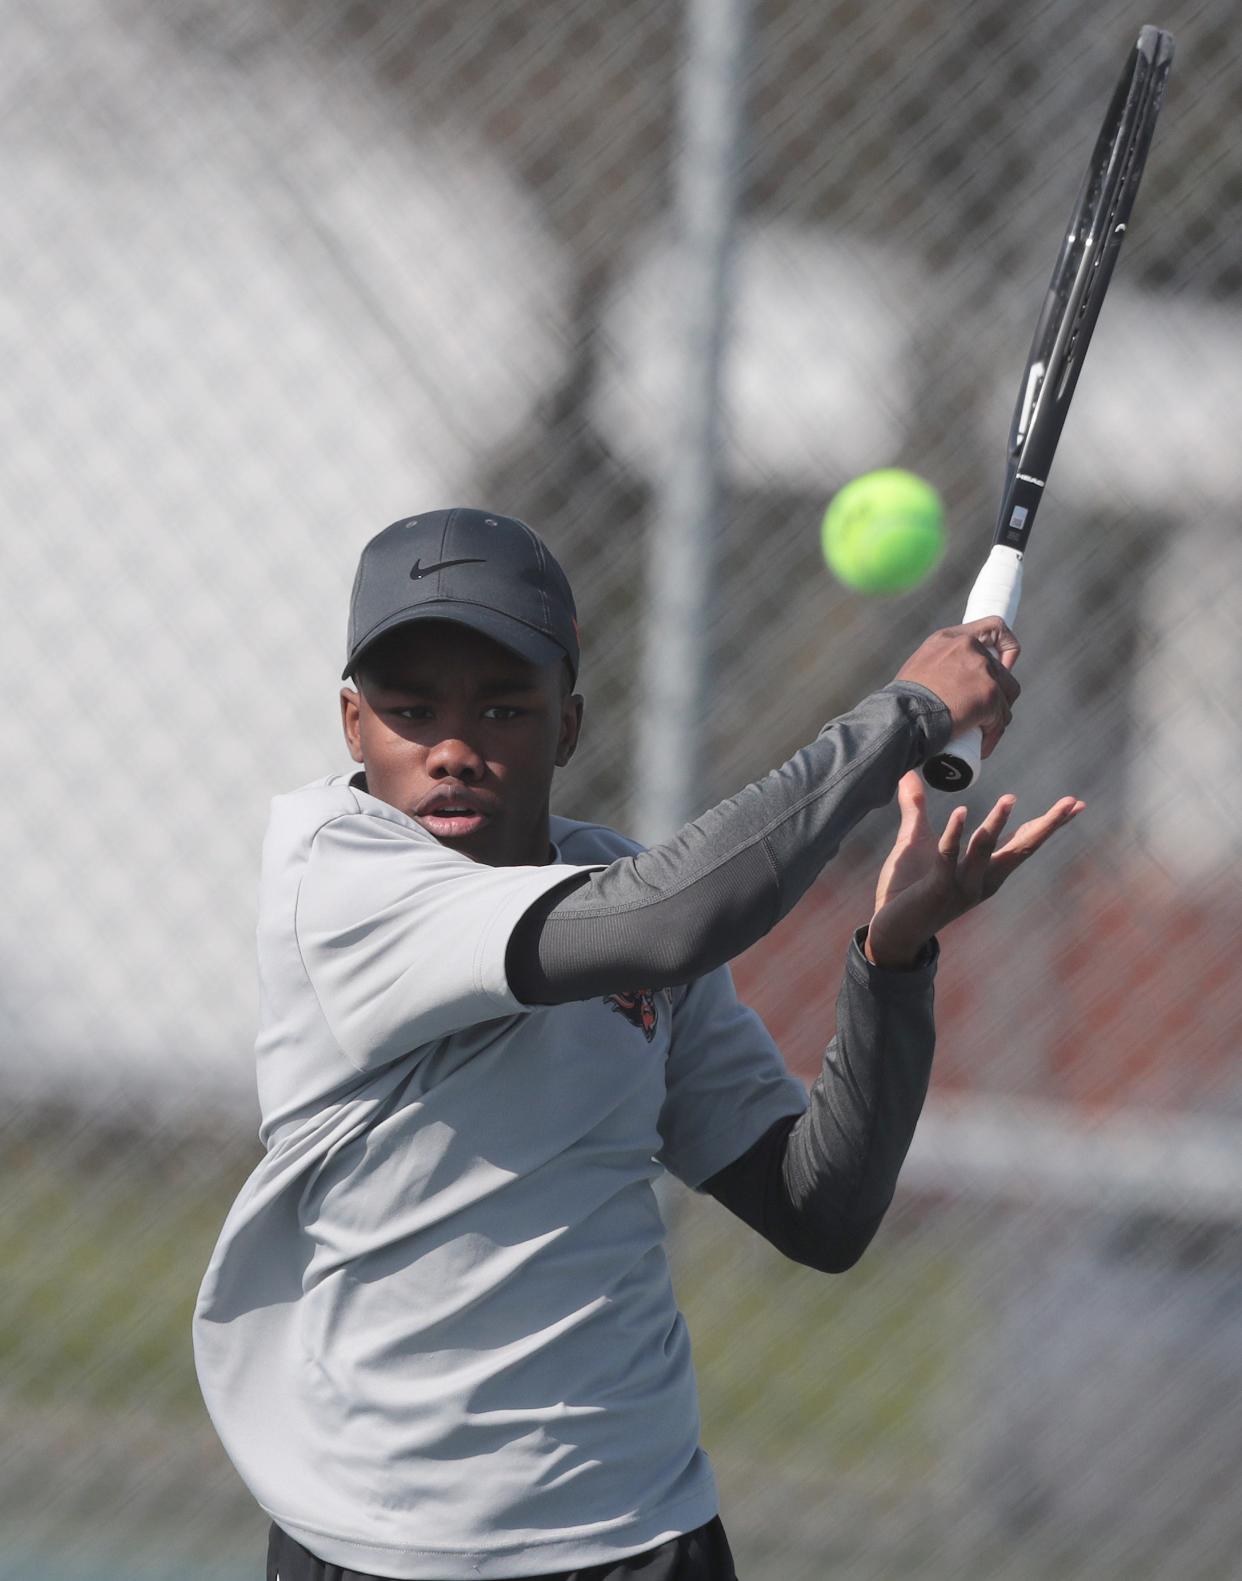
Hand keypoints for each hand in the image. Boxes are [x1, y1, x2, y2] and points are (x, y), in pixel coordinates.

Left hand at [864, 772, 1084, 968]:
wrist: (891, 932)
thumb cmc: (907, 890)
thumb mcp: (915, 843)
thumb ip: (916, 810)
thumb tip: (907, 775)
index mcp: (986, 871)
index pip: (1023, 843)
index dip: (1048, 823)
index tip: (1075, 804)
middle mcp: (982, 881)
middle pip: (1021, 848)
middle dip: (1047, 826)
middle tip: (1071, 803)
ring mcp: (962, 887)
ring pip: (985, 850)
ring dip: (997, 824)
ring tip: (1009, 798)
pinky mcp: (937, 889)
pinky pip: (950, 858)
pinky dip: (956, 835)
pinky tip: (962, 812)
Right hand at [895, 617, 1020, 758]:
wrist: (901, 717)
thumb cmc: (901, 702)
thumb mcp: (919, 670)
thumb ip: (938, 668)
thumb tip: (949, 686)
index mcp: (950, 638)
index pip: (993, 627)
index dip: (1005, 647)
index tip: (1004, 666)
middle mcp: (969, 647)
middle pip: (1003, 671)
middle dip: (997, 694)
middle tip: (983, 715)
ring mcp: (982, 670)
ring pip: (1007, 695)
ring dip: (997, 715)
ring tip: (980, 733)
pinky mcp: (990, 694)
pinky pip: (1001, 718)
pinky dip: (992, 734)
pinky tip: (981, 747)